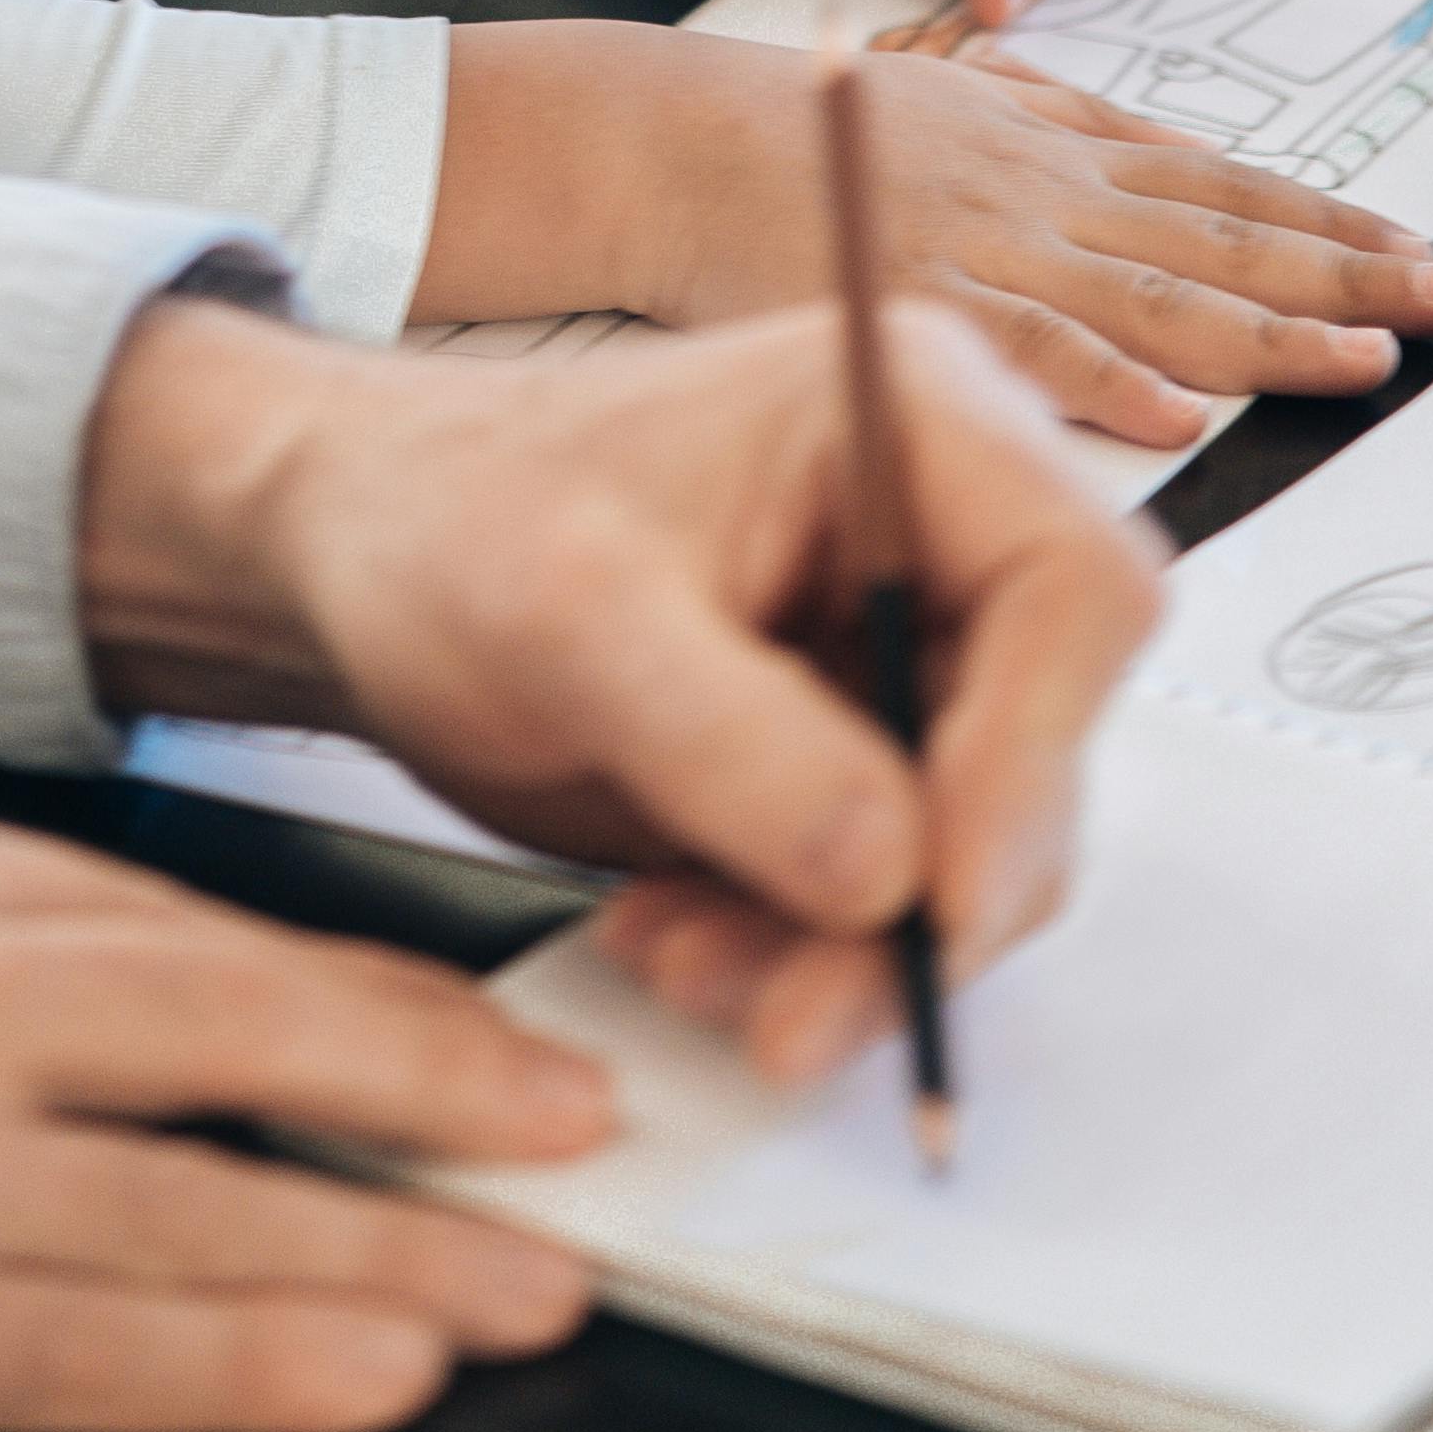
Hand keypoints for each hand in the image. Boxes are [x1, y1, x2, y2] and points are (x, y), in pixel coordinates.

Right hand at [0, 773, 610, 1431]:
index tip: (460, 1023)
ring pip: (189, 1213)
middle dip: (427, 1085)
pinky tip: (359, 1369)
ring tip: (523, 1286)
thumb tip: (121, 981)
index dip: (334, 981)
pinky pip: (89, 1354)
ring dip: (386, 1258)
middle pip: (221, 1026)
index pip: (159, 911)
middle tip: (571, 1127)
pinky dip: (247, 1361)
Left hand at [79, 288, 1167, 1071]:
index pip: (1075, 590)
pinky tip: (675, 942)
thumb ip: (732, 739)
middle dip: (919, 905)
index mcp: (914, 416)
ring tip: (676, 963)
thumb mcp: (564, 616)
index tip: (931, 902)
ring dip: (842, 953)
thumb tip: (893, 873)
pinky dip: (799, 955)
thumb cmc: (446, 521)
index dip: (1031, 760)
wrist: (356, 559)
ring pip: (970, 853)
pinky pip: (892, 896)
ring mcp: (907, 647)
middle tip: (787, 1014)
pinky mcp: (859, 751)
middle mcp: (944, 528)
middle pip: (1038, 750)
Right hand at [413, 12, 1432, 440]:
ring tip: (1370, 362)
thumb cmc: (803, 126)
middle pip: (1217, 232)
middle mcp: (1042, 188)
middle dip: (1345, 270)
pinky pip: (1028, 350)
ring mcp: (987, 245)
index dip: (1323, 216)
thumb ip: (1039, 116)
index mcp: (1051, 145)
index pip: (1216, 181)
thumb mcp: (947, 94)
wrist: (673, 138)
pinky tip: (1185, 414)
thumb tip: (1127, 137)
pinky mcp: (919, 302)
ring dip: (1271, 329)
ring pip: (1153, 290)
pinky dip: (1109, 381)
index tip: (1414, 243)